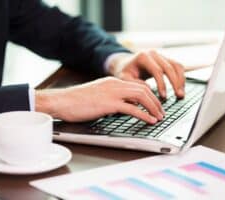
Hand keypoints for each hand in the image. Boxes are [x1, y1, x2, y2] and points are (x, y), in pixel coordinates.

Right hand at [35, 77, 164, 123]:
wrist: (62, 101)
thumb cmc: (76, 101)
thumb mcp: (98, 96)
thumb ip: (112, 99)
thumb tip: (124, 107)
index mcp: (113, 82)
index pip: (138, 85)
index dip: (150, 95)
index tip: (155, 104)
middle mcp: (115, 84)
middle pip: (143, 89)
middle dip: (156, 101)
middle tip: (162, 112)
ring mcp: (112, 92)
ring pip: (141, 96)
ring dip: (153, 107)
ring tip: (160, 117)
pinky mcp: (109, 103)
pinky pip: (132, 108)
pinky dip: (144, 115)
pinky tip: (150, 120)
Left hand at [108, 50, 185, 98]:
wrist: (125, 64)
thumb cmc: (124, 73)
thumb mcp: (124, 79)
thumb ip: (134, 84)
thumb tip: (149, 89)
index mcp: (143, 57)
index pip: (157, 70)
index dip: (162, 84)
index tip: (163, 97)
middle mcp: (154, 53)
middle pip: (169, 67)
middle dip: (175, 83)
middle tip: (179, 96)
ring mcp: (161, 55)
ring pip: (176, 66)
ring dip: (181, 80)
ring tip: (181, 94)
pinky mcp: (166, 59)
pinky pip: (178, 67)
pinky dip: (181, 77)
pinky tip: (180, 88)